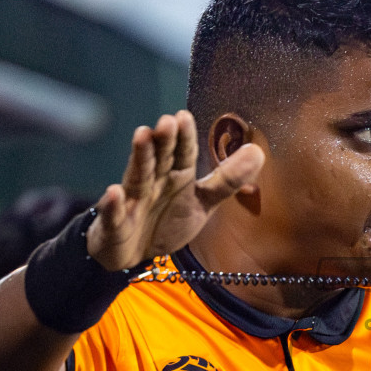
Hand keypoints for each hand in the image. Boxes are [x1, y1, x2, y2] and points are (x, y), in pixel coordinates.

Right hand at [87, 110, 264, 270]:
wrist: (135, 253)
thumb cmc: (167, 220)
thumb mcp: (202, 202)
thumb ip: (227, 180)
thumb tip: (258, 152)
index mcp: (176, 176)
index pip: (183, 154)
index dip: (184, 138)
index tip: (184, 117)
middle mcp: (154, 182)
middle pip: (159, 159)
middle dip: (163, 141)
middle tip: (167, 121)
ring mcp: (133, 201)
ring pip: (137, 177)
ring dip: (139, 158)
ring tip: (142, 136)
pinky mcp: (115, 223)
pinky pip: (114, 214)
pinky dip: (112, 204)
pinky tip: (113, 193)